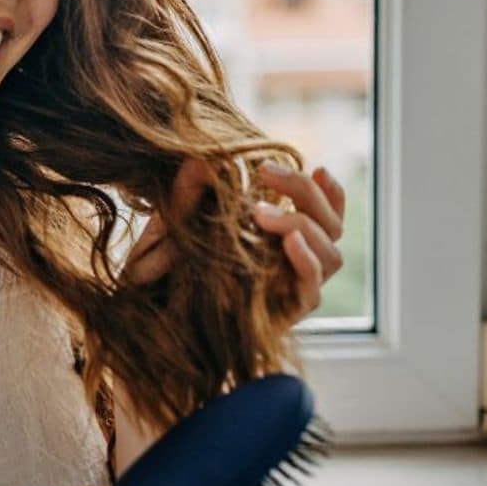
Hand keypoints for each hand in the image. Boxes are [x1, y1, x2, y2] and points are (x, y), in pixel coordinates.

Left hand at [121, 159, 346, 320]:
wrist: (154, 327)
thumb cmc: (166, 274)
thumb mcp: (176, 226)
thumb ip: (189, 194)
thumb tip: (201, 158)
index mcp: (281, 240)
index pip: (325, 214)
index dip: (330, 192)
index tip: (317, 167)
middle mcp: (294, 264)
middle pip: (331, 227)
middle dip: (306, 193)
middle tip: (266, 171)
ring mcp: (292, 289)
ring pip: (332, 255)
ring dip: (303, 224)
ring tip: (261, 212)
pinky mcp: (285, 315)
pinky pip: (312, 290)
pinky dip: (307, 263)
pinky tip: (288, 242)